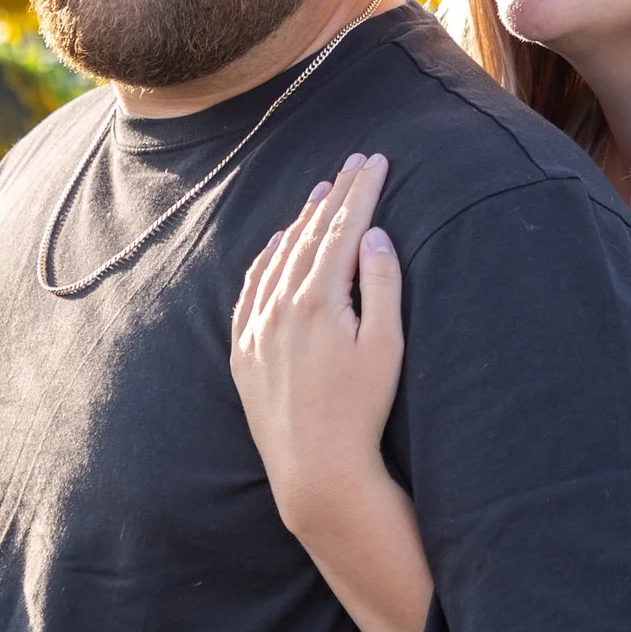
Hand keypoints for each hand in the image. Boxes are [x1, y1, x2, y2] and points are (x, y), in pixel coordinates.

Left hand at [231, 153, 405, 538]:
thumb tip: (374, 235)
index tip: (378, 162)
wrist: (316, 469)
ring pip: (279, 257)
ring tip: (322, 191)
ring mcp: (257, 327)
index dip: (363, 192)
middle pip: (311, 235)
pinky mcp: (243, 350)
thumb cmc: (362, 410)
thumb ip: (383, 285)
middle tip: (355, 163)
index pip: (343, 229)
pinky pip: (251, 290)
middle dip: (337, 195)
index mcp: (319, 299)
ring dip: (302, 221)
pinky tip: (277, 243)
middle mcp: (281, 305)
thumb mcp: (387, 346)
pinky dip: (266, 260)